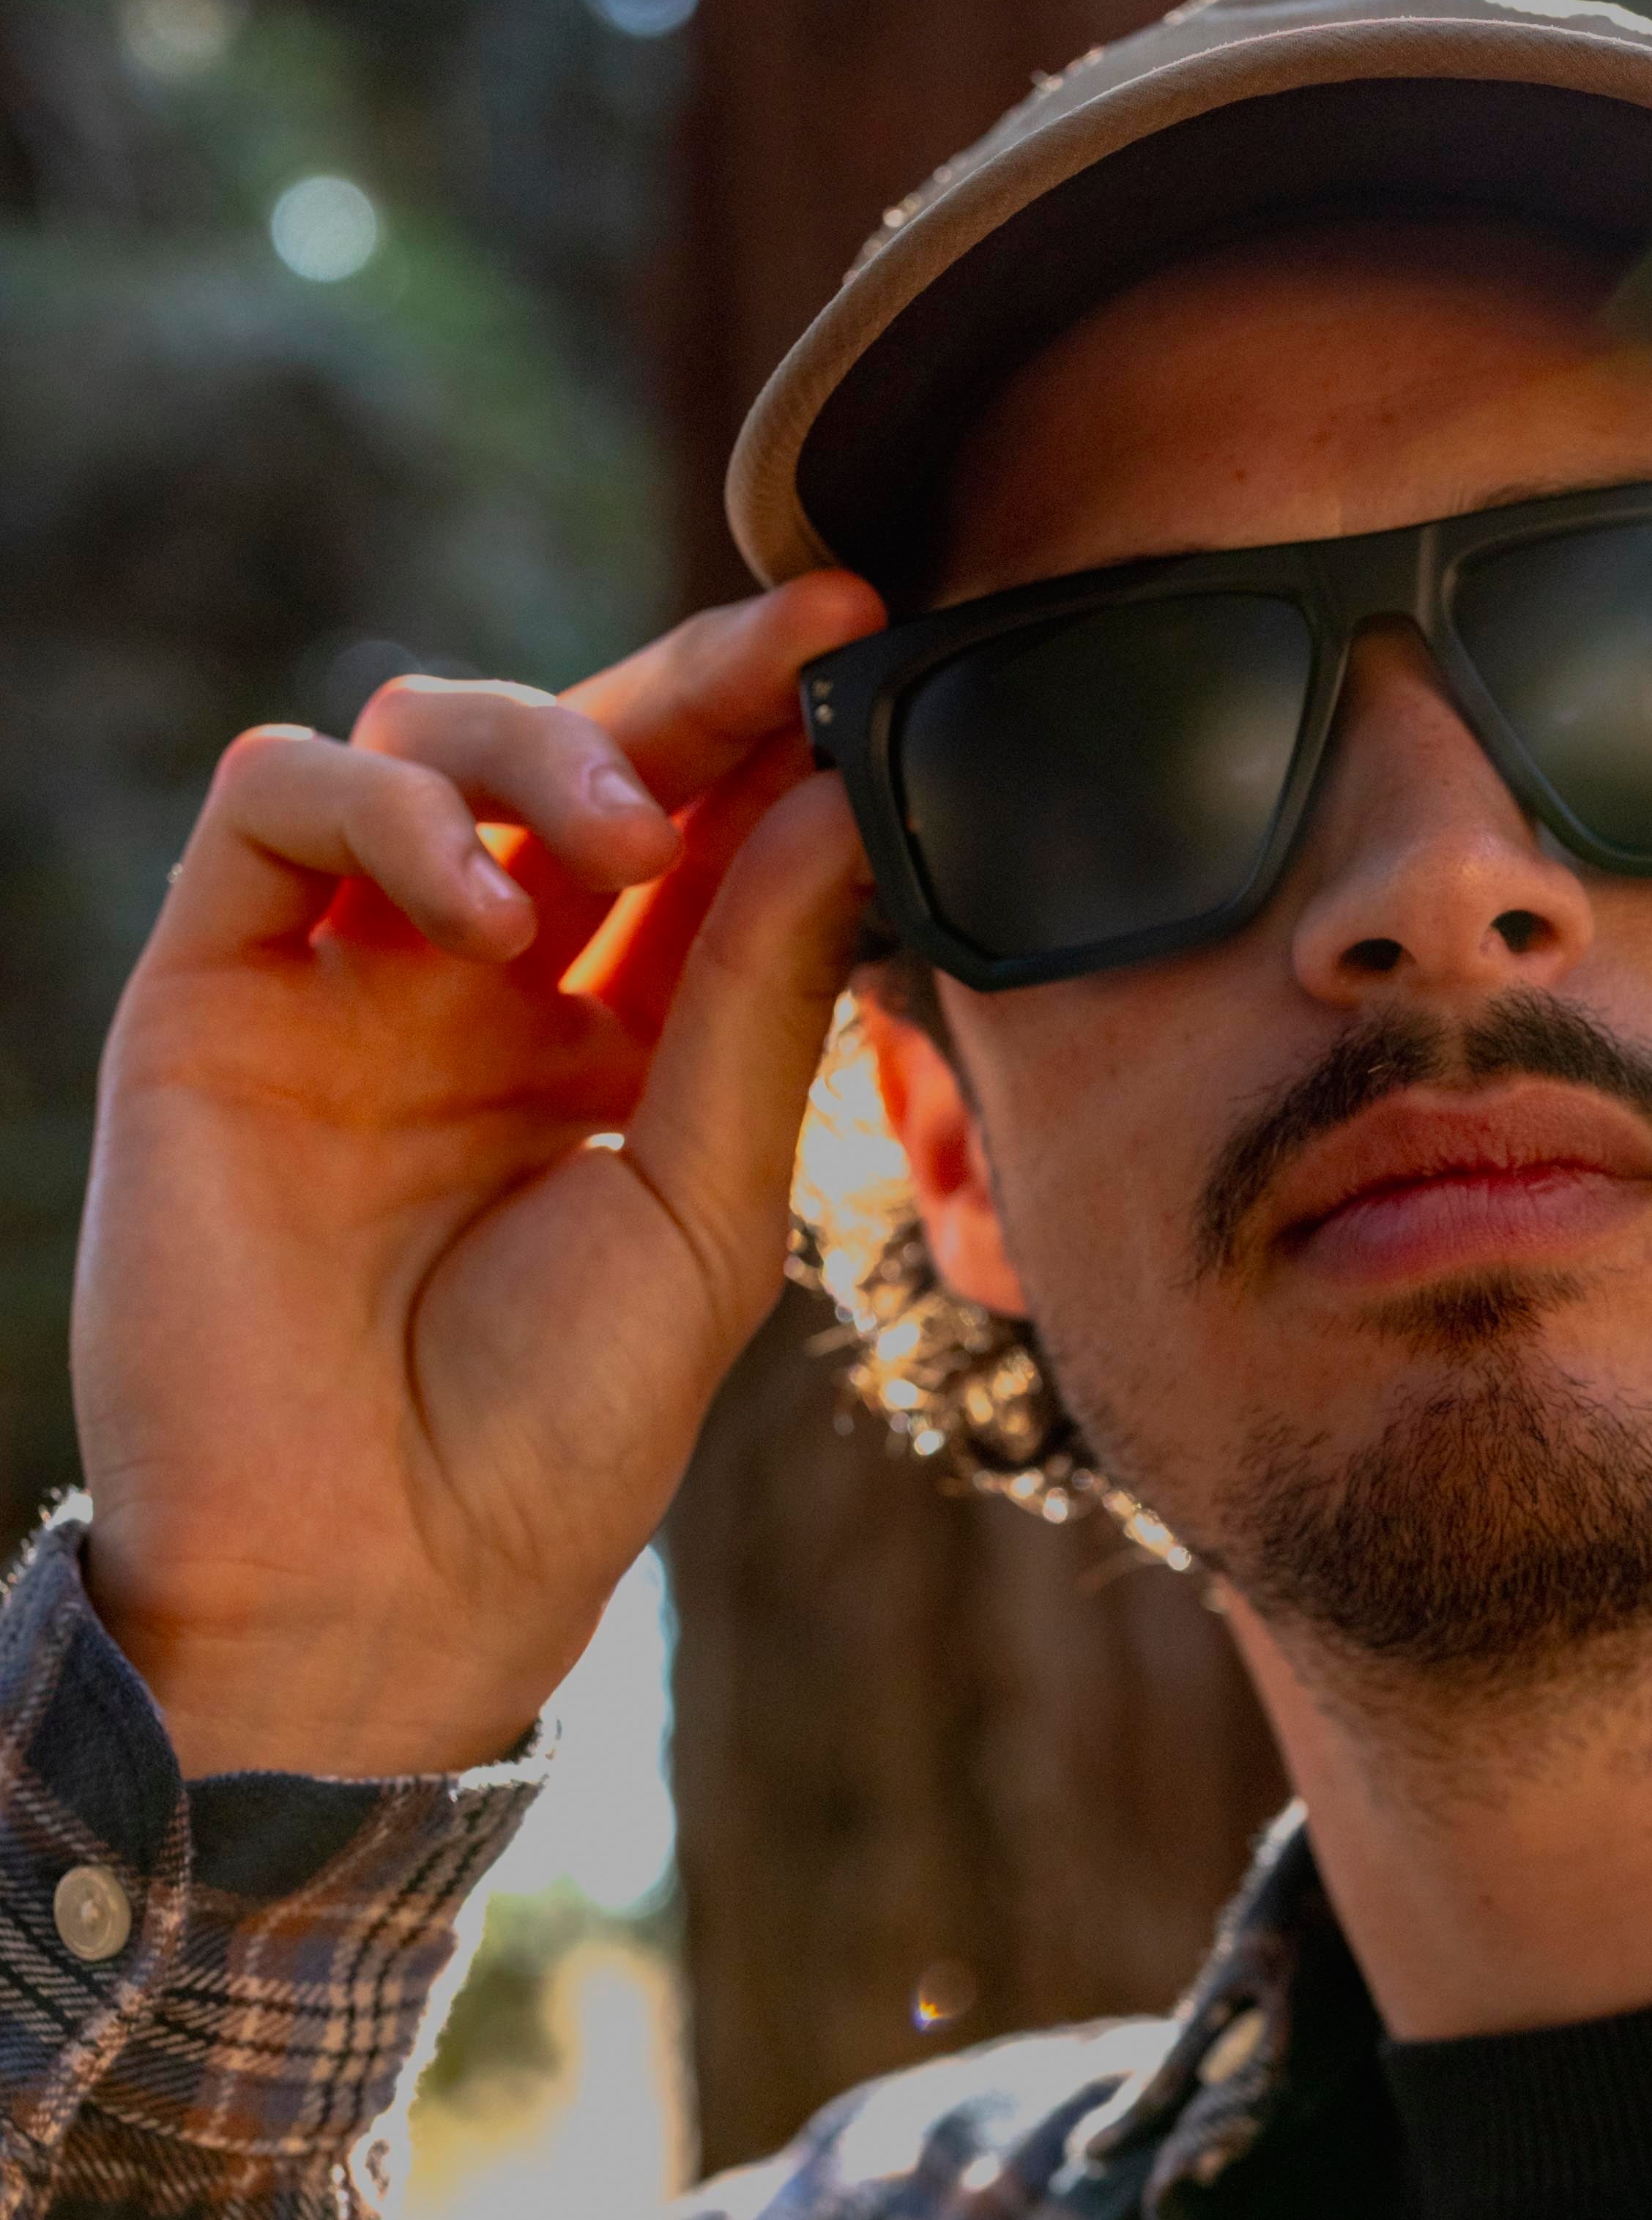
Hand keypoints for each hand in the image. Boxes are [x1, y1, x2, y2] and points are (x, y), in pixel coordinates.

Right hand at [70, 573, 883, 1778]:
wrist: (380, 1584)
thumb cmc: (557, 1426)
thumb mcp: (704, 1193)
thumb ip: (758, 992)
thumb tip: (848, 797)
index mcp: (606, 1029)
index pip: (695, 824)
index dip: (773, 725)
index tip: (872, 636)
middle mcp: (474, 981)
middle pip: (576, 751)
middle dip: (694, 682)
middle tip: (805, 643)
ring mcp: (342, 978)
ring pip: (419, 732)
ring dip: (545, 745)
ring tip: (629, 845)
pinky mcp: (210, 992)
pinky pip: (273, 805)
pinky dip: (388, 809)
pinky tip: (484, 907)